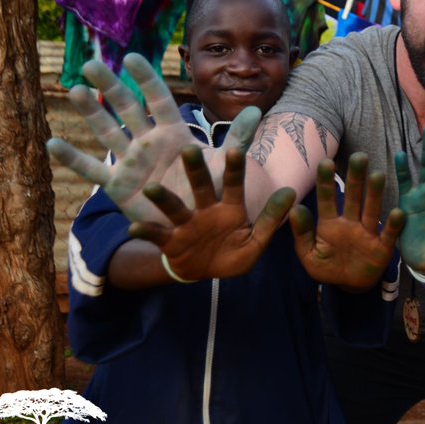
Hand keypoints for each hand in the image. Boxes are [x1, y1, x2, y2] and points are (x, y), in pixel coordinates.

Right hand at [46, 54, 258, 222]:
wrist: (195, 225)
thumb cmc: (209, 190)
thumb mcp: (225, 165)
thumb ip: (238, 139)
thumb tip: (256, 111)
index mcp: (173, 133)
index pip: (158, 100)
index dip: (145, 79)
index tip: (131, 57)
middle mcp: (148, 141)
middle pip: (126, 108)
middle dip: (110, 86)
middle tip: (92, 63)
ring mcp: (130, 161)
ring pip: (106, 131)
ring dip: (90, 112)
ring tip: (74, 90)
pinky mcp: (117, 185)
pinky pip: (92, 169)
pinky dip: (73, 158)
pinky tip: (52, 143)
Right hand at [129, 145, 294, 280]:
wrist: (206, 273)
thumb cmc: (233, 253)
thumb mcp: (256, 241)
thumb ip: (271, 219)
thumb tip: (291, 192)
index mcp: (230, 207)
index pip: (234, 184)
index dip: (234, 169)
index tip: (234, 151)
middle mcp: (206, 210)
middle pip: (201, 186)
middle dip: (195, 170)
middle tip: (188, 150)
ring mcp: (186, 224)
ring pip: (174, 207)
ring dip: (163, 198)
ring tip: (151, 189)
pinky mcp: (170, 240)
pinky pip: (157, 235)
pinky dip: (146, 231)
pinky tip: (133, 227)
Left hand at [290, 154, 405, 290]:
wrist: (348, 287)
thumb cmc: (326, 267)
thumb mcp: (309, 255)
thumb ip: (302, 234)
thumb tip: (295, 209)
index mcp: (330, 224)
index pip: (327, 199)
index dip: (326, 182)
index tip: (325, 162)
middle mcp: (350, 223)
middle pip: (353, 198)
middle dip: (356, 178)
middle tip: (359, 156)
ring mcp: (367, 233)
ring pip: (371, 210)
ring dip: (375, 194)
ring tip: (378, 175)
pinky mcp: (382, 247)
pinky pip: (389, 235)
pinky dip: (394, 225)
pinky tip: (398, 212)